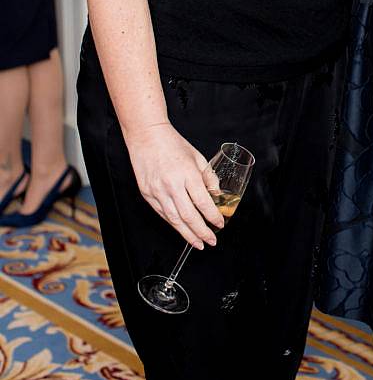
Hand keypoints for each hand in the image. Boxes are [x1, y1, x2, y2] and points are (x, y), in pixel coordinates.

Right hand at [124, 122, 224, 247]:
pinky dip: (173, 224)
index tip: (219, 224)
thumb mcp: (197, 157)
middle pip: (189, 216)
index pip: (203, 202)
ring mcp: (157, 191)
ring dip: (187, 234)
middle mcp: (172, 185)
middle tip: (210, 241)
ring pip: (174, 220)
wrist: (147, 135)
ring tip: (197, 243)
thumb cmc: (172, 143)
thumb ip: (208, 177)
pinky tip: (181, 230)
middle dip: (201, 232)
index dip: (213, 217)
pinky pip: (162, 214)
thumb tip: (216, 196)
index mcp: (187, 174)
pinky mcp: (147, 194)